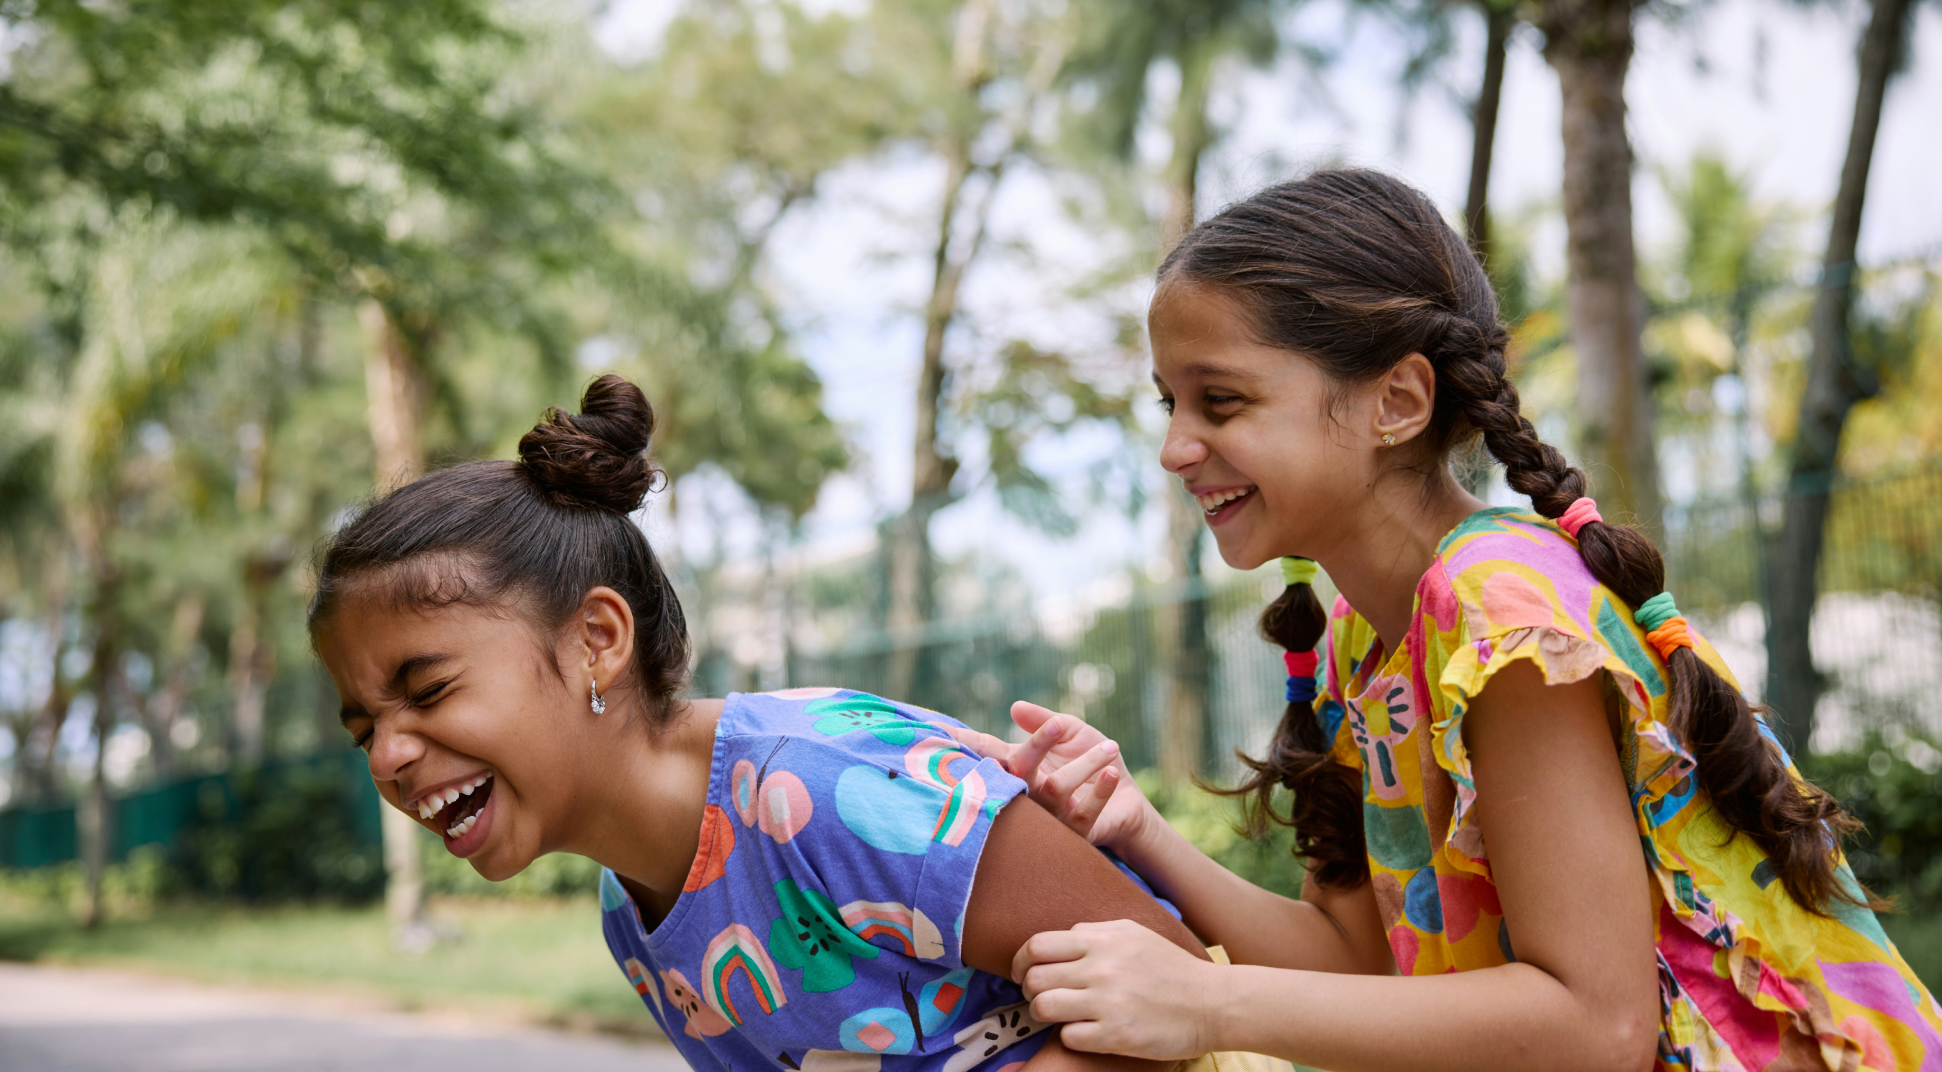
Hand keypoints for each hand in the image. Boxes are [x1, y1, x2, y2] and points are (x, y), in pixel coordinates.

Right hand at [949, 702, 1155, 849]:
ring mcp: (1050, 818)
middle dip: (1036, 745)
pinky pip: (1083, 815)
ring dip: (1085, 764)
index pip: (987, 753)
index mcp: (1021, 767)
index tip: (937, 729)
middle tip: (1059, 723)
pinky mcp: (1077, 836)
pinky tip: (1110, 772)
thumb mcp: (1072, 732)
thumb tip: (1015, 707)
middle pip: (1019, 770)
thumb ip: (1044, 720)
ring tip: (1110, 747)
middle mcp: (1028, 794)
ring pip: (1056, 790)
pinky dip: (1099, 791)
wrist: (1128, 800)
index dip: (961, 743)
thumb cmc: (1093, 760)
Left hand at [1013, 919, 1219, 1061]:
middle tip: (1040, 996)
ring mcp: (1108, 1002)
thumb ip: (1094, 932)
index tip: (1021, 973)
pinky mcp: (1116, 1035)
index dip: (1020, 961)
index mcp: (1102, 940)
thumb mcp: (1133, 933)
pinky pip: (1068, 1037)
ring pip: (1043, 1007)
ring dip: (1043, 1014)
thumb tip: (1061, 939)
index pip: (1038, 945)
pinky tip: (1085, 1031)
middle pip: (1035, 978)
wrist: (1211, 1003)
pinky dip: (1070, 1036)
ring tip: (1057, 1015)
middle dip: (1030, 990)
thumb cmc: (1171, 967)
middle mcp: (1101, 968)